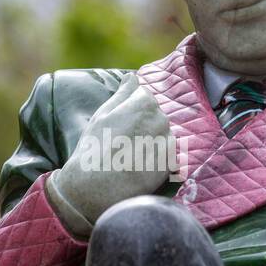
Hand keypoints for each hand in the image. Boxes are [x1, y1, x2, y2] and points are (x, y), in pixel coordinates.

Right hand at [46, 75, 173, 235]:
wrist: (96, 188)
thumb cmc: (94, 149)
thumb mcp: (102, 115)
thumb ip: (122, 94)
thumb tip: (133, 77)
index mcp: (144, 102)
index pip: (145, 99)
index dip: (130, 114)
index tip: (119, 128)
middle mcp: (161, 119)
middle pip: (156, 117)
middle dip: (143, 128)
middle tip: (122, 145)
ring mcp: (167, 142)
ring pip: (162, 136)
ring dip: (150, 144)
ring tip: (129, 157)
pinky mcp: (171, 163)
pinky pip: (166, 156)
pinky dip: (155, 161)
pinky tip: (138, 168)